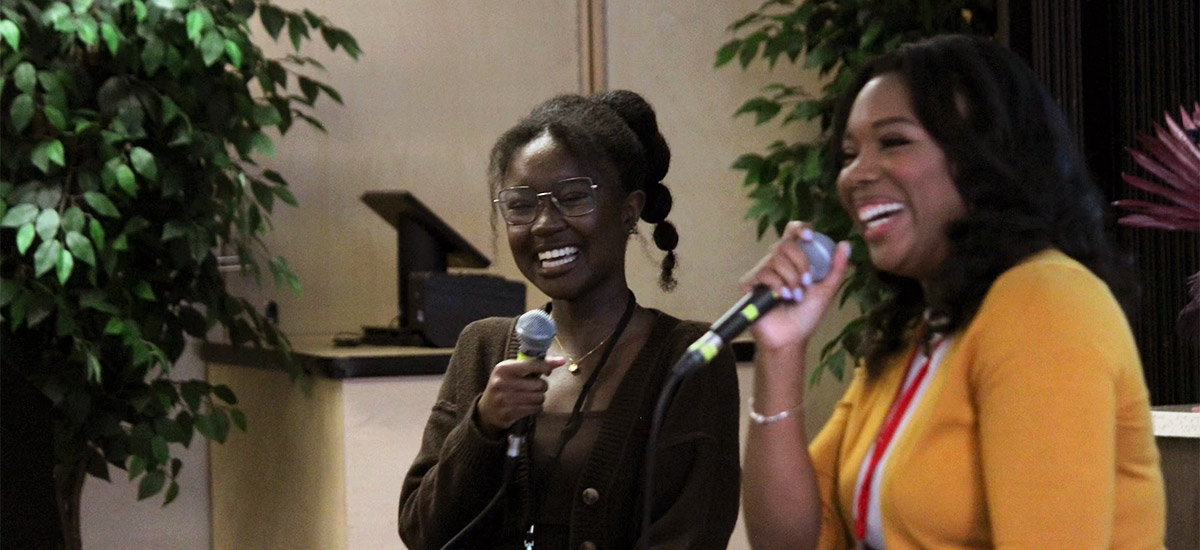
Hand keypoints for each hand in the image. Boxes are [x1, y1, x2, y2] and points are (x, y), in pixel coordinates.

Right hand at [476, 355, 565, 435]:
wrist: (487, 410)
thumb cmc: (503, 386)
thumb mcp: (510, 372)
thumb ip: (531, 365)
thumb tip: (559, 360)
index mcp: (503, 368)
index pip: (532, 364)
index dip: (548, 365)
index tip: (559, 362)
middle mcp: (503, 382)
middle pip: (540, 384)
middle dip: (542, 386)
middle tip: (534, 387)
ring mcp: (505, 399)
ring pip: (540, 398)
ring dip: (539, 398)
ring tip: (531, 397)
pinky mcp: (510, 413)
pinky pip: (535, 409)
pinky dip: (536, 408)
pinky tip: (529, 406)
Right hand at [740, 221, 851, 352]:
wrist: (790, 339)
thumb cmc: (806, 316)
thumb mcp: (826, 291)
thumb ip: (836, 268)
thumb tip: (845, 244)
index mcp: (793, 260)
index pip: (791, 233)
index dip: (799, 228)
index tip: (810, 237)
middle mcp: (776, 262)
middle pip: (785, 243)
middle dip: (800, 263)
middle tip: (807, 283)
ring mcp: (761, 272)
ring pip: (775, 259)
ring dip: (791, 279)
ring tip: (795, 297)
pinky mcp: (749, 283)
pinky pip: (763, 273)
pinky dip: (777, 285)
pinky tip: (782, 297)